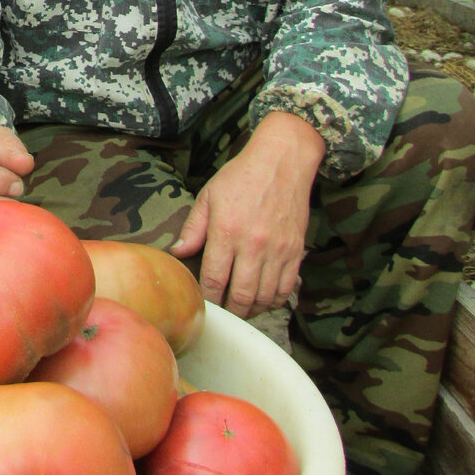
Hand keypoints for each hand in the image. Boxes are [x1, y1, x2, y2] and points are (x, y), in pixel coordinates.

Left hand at [170, 112, 324, 317]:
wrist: (283, 160)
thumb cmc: (242, 175)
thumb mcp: (209, 196)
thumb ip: (194, 228)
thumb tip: (179, 253)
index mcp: (227, 232)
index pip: (213, 279)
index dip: (207, 298)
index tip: (203, 304)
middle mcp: (253, 245)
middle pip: (240, 295)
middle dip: (229, 311)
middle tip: (222, 314)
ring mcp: (278, 250)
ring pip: (264, 297)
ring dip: (251, 310)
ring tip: (240, 310)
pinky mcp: (296, 251)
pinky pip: (286, 288)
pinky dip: (274, 300)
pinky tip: (262, 300)